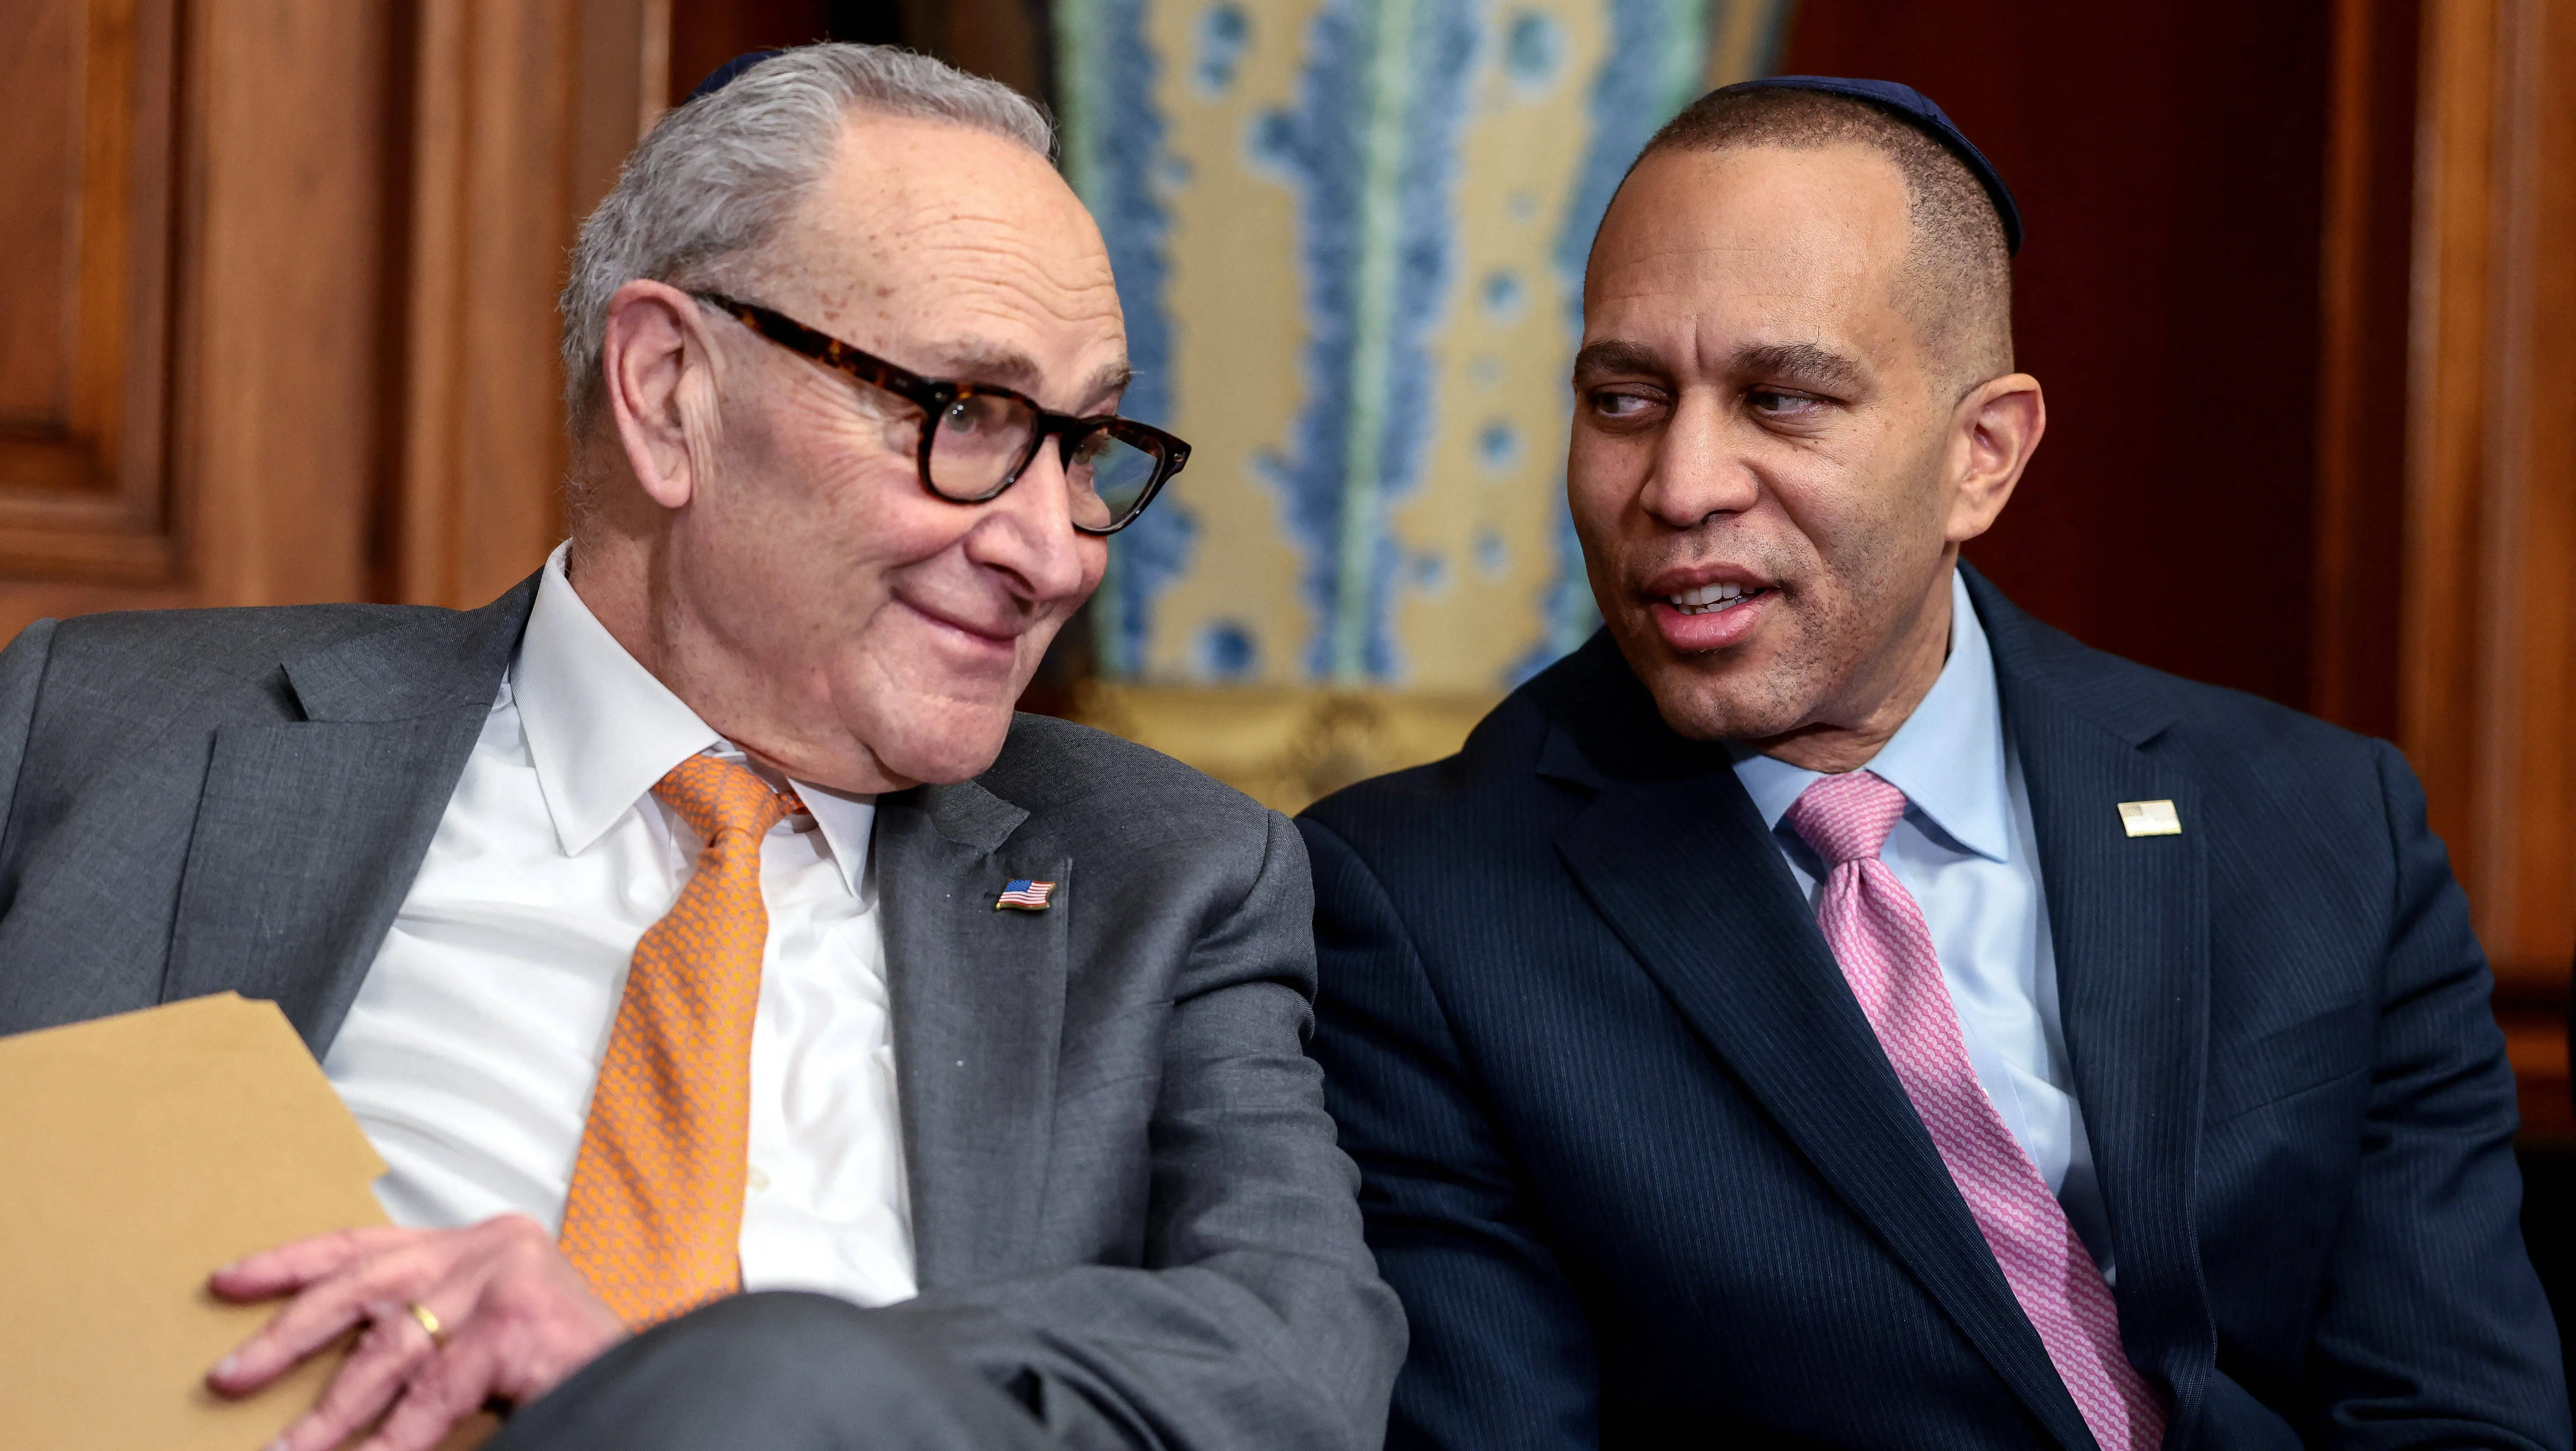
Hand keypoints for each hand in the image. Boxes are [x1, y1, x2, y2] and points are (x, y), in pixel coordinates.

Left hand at [206, 1214, 628, 1450]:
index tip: (233, 1281)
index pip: (369, 1243)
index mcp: (481, 1244)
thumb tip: (337, 1362)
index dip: (296, 1262)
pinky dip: (393, 1440)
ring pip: (392, 1349)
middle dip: (290, 1333)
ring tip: (288, 1449)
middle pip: (367, 1284)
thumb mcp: (485, 1336)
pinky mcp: (516, 1324)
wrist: (654, 1390)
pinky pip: (432, 1397)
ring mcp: (507, 1280)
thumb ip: (428, 1334)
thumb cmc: (566, 1370)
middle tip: (231, 1374)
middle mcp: (493, 1247)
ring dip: (331, 1412)